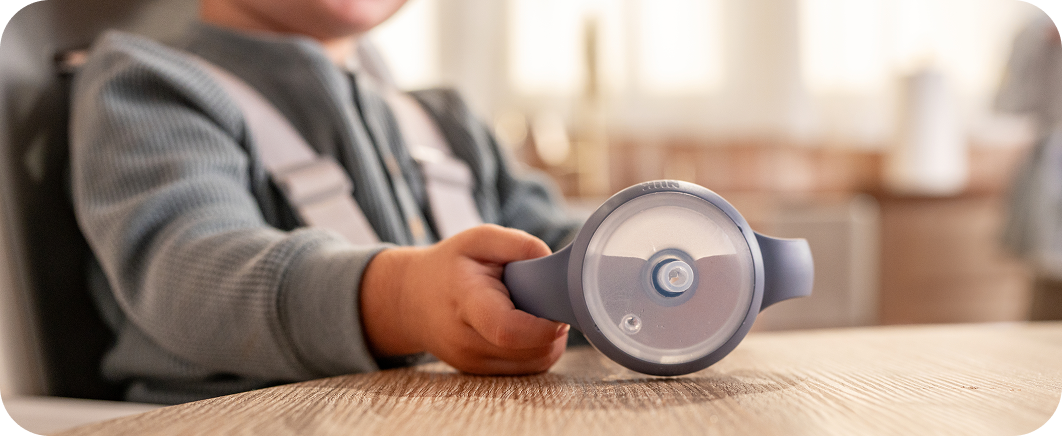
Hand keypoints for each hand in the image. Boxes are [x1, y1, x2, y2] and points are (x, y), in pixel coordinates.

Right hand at [360, 224, 567, 373]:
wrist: (410, 299)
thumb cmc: (449, 266)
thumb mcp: (478, 240)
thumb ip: (518, 245)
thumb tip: (553, 264)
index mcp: (467, 303)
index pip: (507, 330)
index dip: (543, 327)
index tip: (559, 309)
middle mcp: (467, 341)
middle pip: (531, 350)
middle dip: (554, 329)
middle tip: (551, 302)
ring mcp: (473, 362)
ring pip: (536, 364)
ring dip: (550, 341)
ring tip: (537, 312)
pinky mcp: (480, 373)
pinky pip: (527, 369)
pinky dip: (538, 350)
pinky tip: (529, 328)